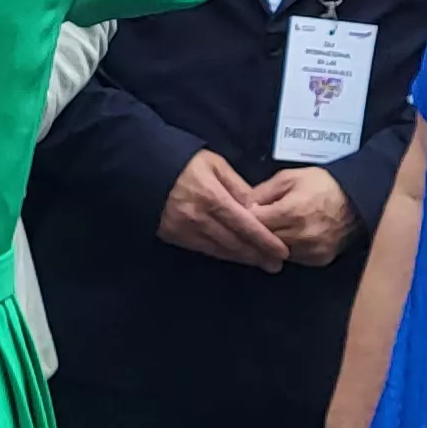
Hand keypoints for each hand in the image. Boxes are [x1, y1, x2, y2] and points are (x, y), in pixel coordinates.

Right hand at [158, 152, 287, 270]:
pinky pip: (204, 250)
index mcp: (213, 197)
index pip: (246, 225)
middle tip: (276, 264)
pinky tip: (235, 257)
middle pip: (235, 242)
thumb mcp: (215, 165)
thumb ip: (238, 186)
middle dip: (258, 255)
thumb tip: (257, 208)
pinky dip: (222, 254)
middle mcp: (199, 218)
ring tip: (260, 263)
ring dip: (242, 258)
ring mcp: (185, 230)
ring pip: (221, 250)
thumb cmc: (184, 163)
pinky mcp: (174, 236)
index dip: (265, 241)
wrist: (144, 170)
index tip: (282, 251)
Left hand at [247, 167, 358, 268]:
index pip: (254, 223)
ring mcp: (311, 250)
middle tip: (258, 222)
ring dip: (272, 243)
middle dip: (258, 231)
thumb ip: (263, 191)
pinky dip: (288, 249)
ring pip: (276, 253)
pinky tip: (290, 237)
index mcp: (291, 212)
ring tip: (276, 228)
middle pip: (264, 240)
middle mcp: (301, 235)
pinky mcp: (319, 260)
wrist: (357, 200)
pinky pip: (294, 259)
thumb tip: (244, 206)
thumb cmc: (322, 185)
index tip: (247, 212)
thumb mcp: (289, 178)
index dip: (247, 217)